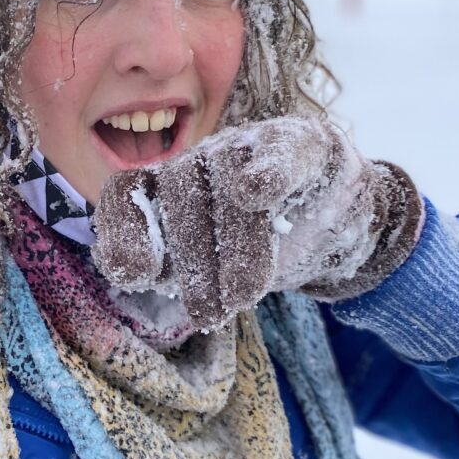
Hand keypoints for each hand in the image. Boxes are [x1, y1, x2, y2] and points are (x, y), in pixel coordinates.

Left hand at [91, 116, 422, 331]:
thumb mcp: (203, 264)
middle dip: (192, 263)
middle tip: (207, 313)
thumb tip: (127, 273)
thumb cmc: (250, 243)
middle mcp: (198, 161)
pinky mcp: (301, 145)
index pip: (126, 194)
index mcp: (164, 187)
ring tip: (242, 296)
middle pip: (180, 196)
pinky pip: (282, 153)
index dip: (124, 232)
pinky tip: (257, 192)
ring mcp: (248, 147)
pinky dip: (268, 172)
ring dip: (235, 245)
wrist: (334, 212)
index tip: (135, 275)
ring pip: (231, 186)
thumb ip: (166, 265)